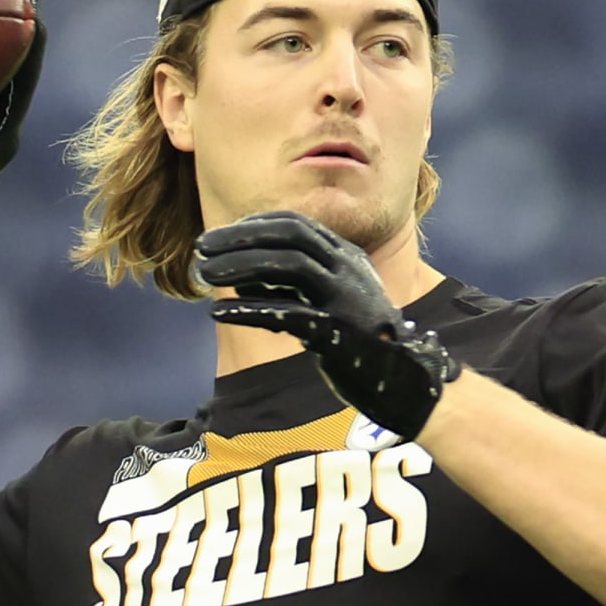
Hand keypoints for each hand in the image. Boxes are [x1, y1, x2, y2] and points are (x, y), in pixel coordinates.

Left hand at [194, 211, 459, 439]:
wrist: (403, 381)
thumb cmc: (360, 340)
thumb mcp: (329, 300)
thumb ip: (292, 284)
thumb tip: (242, 274)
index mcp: (346, 258)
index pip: (295, 224)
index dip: (253, 224)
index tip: (221, 235)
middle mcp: (347, 271)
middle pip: (289, 236)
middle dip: (241, 237)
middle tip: (202, 247)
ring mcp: (345, 300)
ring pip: (289, 265)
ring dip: (241, 265)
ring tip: (205, 272)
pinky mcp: (338, 334)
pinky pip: (290, 314)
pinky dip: (251, 310)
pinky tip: (219, 311)